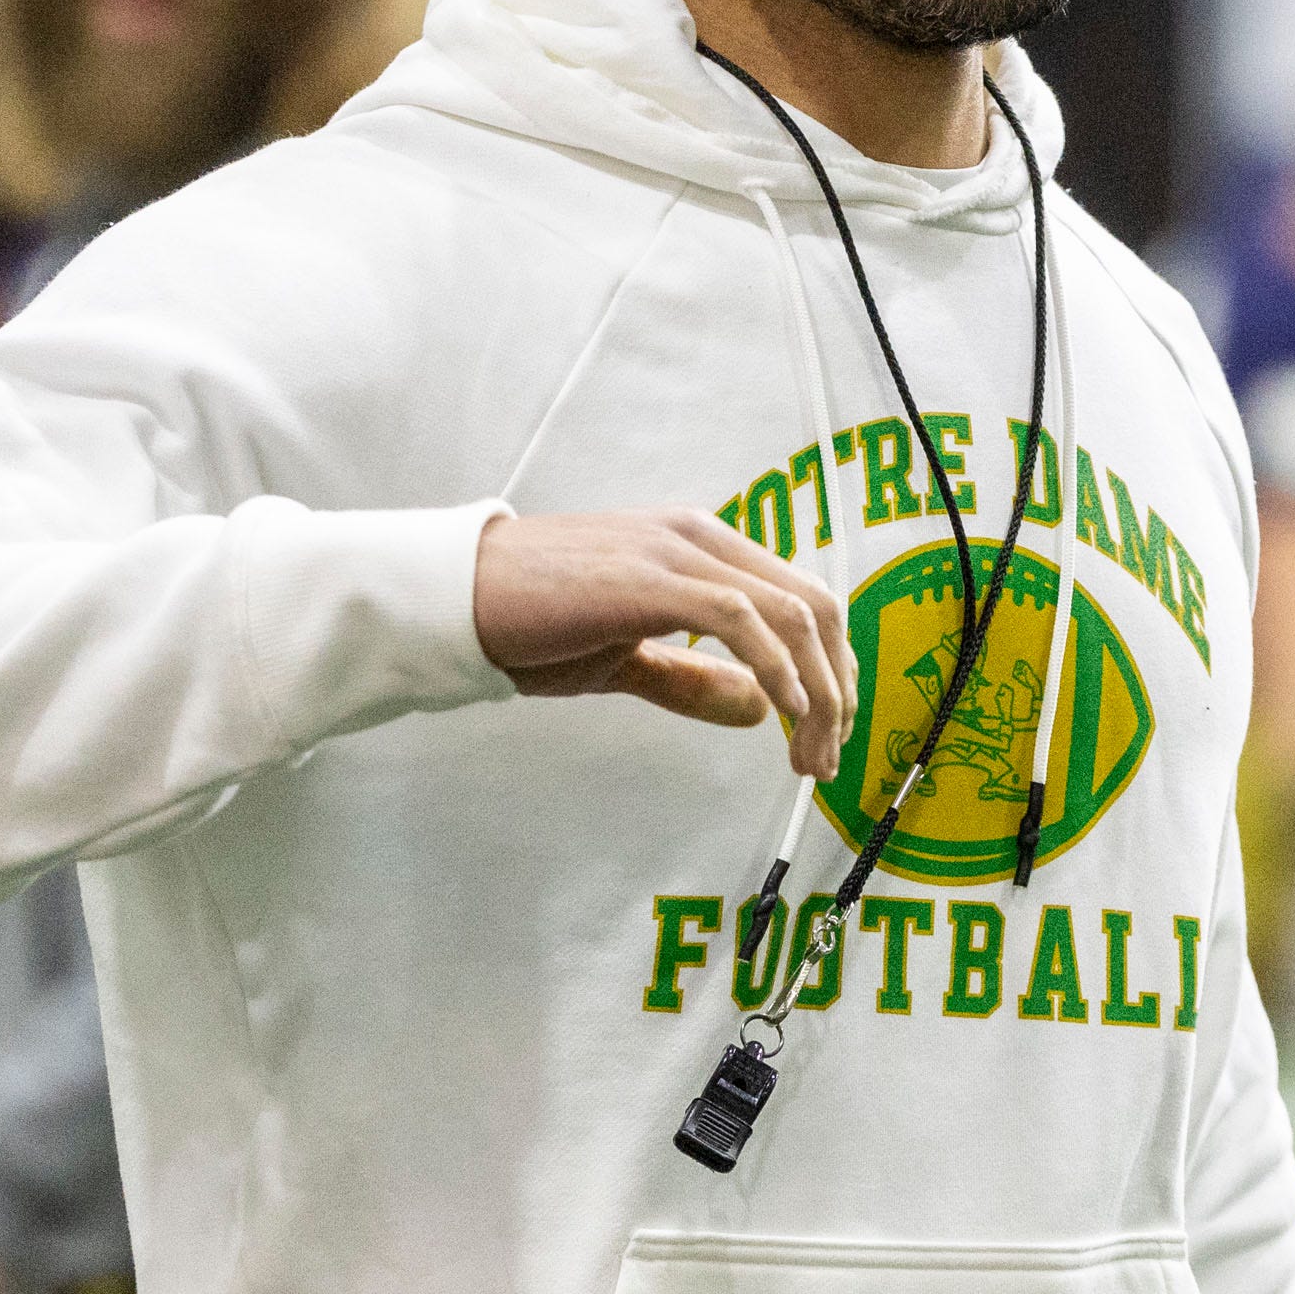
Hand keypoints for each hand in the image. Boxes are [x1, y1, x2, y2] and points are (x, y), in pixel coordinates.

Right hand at [473, 509, 853, 780]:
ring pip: (794, 614)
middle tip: (828, 756)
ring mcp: (680, 553)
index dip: (832, 668)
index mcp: (699, 546)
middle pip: (816, 604)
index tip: (828, 730)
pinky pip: (745, 620)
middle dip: (838, 686)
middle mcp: (700, 537)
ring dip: (818, 693)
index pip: (802, 598)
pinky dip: (779, 669)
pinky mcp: (654, 580)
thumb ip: (692, 678)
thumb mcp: (625, 657)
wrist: (456, 599)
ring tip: (810, 755)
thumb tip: (758, 709)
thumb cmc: (528, 620)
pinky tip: (785, 714)